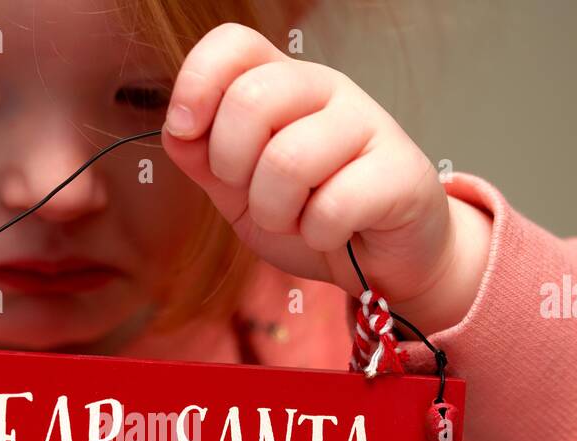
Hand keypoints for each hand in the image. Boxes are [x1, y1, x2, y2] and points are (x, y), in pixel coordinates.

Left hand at [161, 23, 490, 334]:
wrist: (381, 260)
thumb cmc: (313, 216)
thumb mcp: (240, 192)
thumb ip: (204, 159)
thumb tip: (177, 127)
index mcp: (283, 85)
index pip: (234, 45)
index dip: (197, 82)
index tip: (187, 128)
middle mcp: (326, 90)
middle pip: (251, 99)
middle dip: (232, 166)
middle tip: (254, 194)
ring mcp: (368, 124)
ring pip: (288, 160)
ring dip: (276, 211)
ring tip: (297, 220)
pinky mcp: (400, 171)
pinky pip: (334, 205)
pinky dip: (319, 234)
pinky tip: (334, 232)